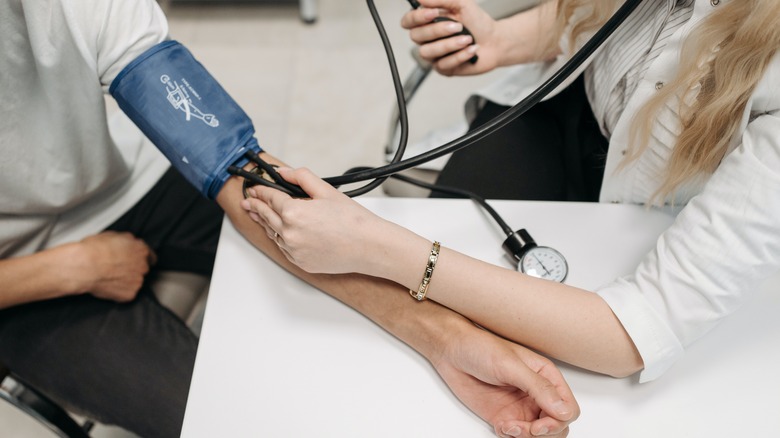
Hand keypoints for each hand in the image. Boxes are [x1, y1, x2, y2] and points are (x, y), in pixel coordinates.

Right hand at [77, 231, 154, 301]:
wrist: (84, 266)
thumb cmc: (94, 250)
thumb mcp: (114, 235)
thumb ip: (128, 241)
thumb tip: (129, 243)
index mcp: (141, 250)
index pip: (151, 257)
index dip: (141, 259)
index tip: (135, 262)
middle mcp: (143, 266)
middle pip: (143, 270)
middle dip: (133, 270)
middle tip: (117, 270)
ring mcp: (138, 281)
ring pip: (135, 282)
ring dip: (127, 281)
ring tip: (110, 277)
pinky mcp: (131, 294)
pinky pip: (127, 294)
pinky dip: (120, 292)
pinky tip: (108, 286)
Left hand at [240, 167, 403, 275]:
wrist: (369, 246)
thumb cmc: (353, 221)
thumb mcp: (326, 191)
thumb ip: (301, 177)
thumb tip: (283, 173)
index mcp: (294, 213)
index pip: (270, 198)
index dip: (261, 191)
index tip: (255, 188)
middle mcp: (290, 234)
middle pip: (266, 217)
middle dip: (256, 207)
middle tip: (248, 202)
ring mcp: (294, 251)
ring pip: (273, 234)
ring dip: (265, 223)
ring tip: (258, 215)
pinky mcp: (301, 262)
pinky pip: (284, 248)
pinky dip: (280, 238)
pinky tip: (279, 232)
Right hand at [401, 0, 499, 75]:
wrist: (495, 41)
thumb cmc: (477, 22)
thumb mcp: (461, 4)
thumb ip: (440, 0)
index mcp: (427, 22)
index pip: (408, 21)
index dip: (416, 18)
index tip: (433, 13)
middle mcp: (427, 40)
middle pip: (416, 37)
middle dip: (438, 31)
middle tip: (458, 26)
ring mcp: (434, 56)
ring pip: (428, 52)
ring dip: (450, 44)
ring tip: (468, 39)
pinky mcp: (444, 69)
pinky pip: (444, 64)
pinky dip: (460, 55)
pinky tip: (472, 50)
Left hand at [432, 318, 578, 436]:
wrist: (452, 352)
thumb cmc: (480, 348)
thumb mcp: (511, 365)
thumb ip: (538, 388)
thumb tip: (564, 410)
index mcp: (546, 377)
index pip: (568, 408)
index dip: (558, 421)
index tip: (540, 425)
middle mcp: (537, 394)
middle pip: (558, 425)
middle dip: (545, 433)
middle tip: (527, 430)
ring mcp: (521, 406)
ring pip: (540, 435)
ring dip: (527, 437)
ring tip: (509, 427)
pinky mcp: (505, 416)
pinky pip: (518, 436)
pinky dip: (512, 437)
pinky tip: (500, 425)